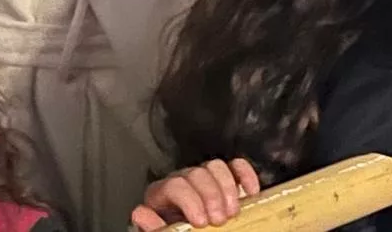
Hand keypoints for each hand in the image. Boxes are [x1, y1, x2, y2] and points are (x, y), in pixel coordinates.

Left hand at [131, 158, 260, 229]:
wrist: (190, 231)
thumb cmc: (177, 231)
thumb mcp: (165, 231)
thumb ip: (154, 226)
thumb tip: (140, 213)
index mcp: (161, 194)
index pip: (174, 185)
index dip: (190, 201)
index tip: (202, 221)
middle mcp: (182, 180)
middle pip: (197, 174)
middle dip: (212, 196)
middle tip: (221, 220)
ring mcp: (205, 177)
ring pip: (216, 166)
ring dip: (228, 188)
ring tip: (234, 212)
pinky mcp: (225, 178)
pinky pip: (236, 165)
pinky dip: (246, 176)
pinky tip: (251, 194)